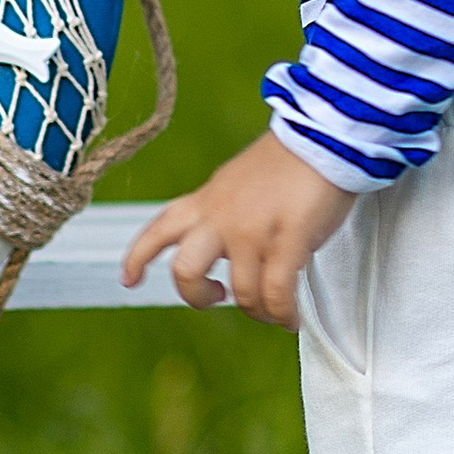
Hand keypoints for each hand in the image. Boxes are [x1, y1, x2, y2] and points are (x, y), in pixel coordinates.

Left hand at [121, 132, 354, 326]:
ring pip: (239, 293)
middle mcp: (221, 217)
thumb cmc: (289, 161)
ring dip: (258, 311)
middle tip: (219, 298)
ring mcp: (252, 230)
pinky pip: (276, 295)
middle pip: (184, 271)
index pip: (159, 229)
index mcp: (206, 200)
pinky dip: (283, 315)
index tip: (129, 280)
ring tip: (275, 311)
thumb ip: (223, 213)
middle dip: (197, 296)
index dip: (138, 258)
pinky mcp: (287, 239)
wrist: (324, 134)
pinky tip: (291, 318)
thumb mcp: (237, 183)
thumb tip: (226, 253)